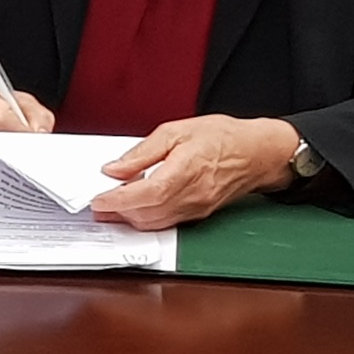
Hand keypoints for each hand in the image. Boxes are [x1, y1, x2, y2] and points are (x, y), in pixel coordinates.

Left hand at [89, 116, 299, 230]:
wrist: (257, 153)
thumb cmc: (222, 137)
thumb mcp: (176, 130)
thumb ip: (142, 151)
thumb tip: (115, 167)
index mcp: (186, 170)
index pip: (147, 193)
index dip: (119, 200)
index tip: (98, 200)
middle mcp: (193, 195)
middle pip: (148, 213)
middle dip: (118, 212)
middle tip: (97, 205)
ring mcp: (197, 208)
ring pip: (156, 223)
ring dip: (130, 219)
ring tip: (110, 208)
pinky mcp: (200, 214)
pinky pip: (168, 222)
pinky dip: (147, 219)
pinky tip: (135, 208)